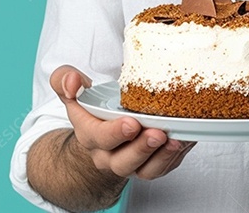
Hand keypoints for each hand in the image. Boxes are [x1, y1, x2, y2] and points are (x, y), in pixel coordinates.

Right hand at [50, 65, 195, 179]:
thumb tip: (73, 82)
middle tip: (156, 133)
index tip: (131, 123)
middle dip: (140, 148)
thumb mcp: (74, 88)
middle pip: (121, 161)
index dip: (114, 133)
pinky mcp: (148, 166)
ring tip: (174, 140)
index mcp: (89, 134)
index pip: (97, 137)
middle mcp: (107, 154)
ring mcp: (129, 163)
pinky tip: (183, 141)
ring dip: (160, 157)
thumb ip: (65, 80)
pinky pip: (161, 168)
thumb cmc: (92, 105)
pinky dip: (173, 157)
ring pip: (143, 170)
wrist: (102, 128)